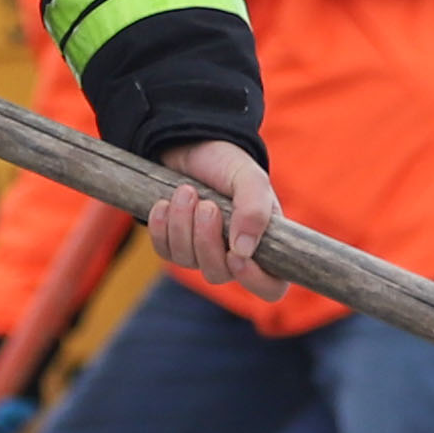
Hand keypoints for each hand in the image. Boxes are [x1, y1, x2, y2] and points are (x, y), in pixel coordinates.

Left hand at [148, 137, 280, 285]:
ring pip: (188, 262)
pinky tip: (164, 203)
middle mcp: (234, 254)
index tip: (237, 256)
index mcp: (264, 243)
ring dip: (182, 225)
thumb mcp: (249, 178)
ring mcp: (202, 253)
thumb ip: (255, 210)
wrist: (191, 146)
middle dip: (206, 239)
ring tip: (185, 191)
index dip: (256, 281)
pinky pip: (165, 252)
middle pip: (219, 274)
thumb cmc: (228, 164)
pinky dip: (162, 227)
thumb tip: (244, 250)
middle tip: (206, 204)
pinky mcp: (174, 245)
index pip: (271, 286)